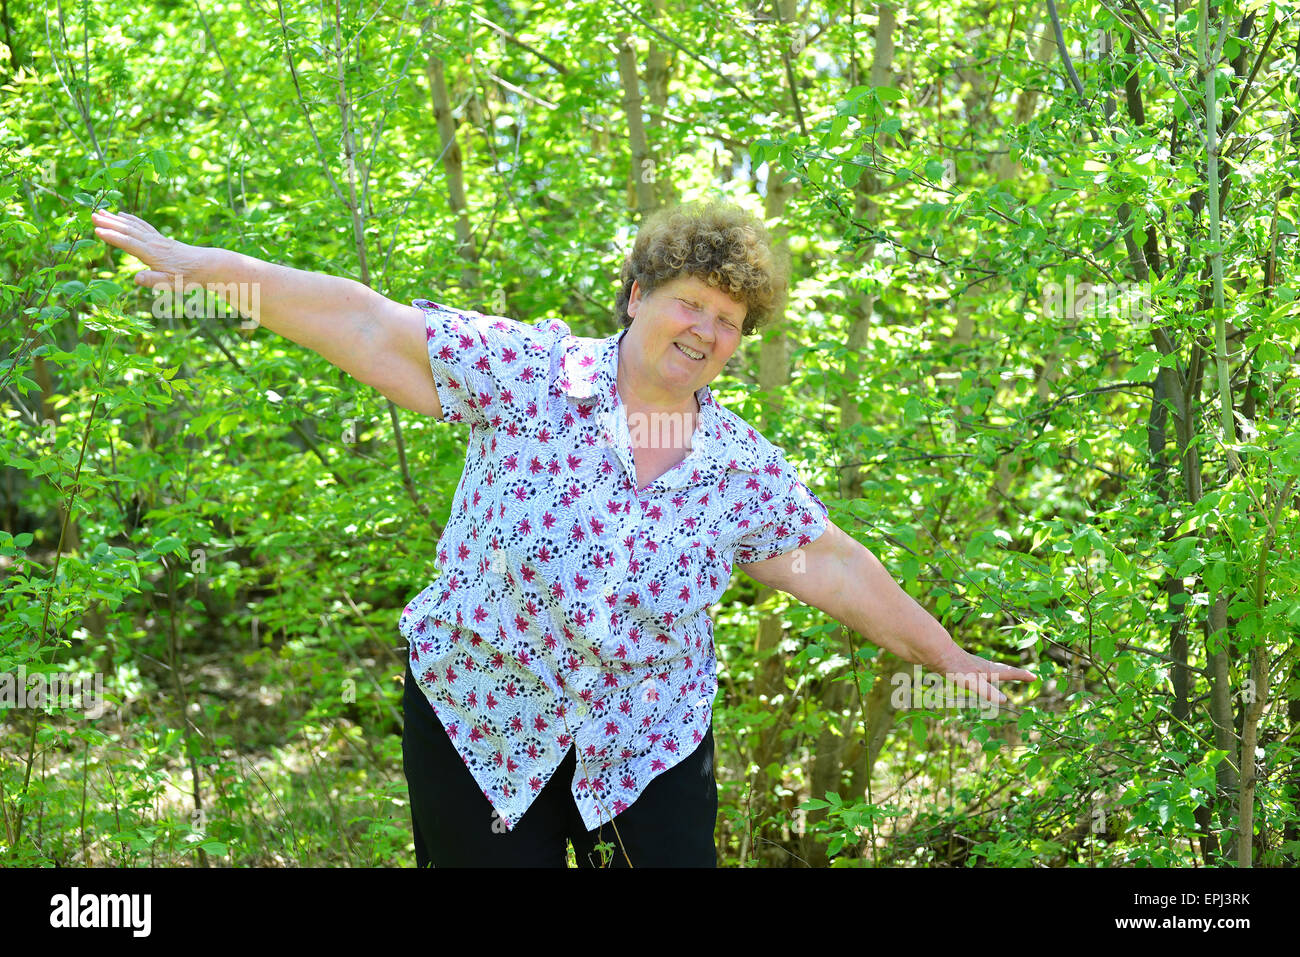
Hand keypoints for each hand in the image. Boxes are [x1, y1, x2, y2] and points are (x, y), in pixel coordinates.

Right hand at [91, 209, 208, 288]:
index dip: (113, 237)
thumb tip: (135, 279)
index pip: (130, 244)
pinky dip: (131, 219)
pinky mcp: (161, 239)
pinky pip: (143, 225)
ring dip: (116, 219)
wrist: (209, 266)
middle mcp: (154, 244)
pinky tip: (123, 215)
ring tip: (101, 212)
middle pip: (129, 231)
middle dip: (110, 223)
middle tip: (92, 215)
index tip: (97, 230)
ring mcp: (158, 239)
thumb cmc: (191, 277)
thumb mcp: (173, 284)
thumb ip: (154, 281)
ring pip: (134, 226)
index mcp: (154, 255)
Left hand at [928, 646, 1036, 706]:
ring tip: (1001, 673)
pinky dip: (981, 671)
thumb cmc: (954, 667)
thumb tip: (1004, 701)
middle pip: (1001, 669)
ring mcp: (971, 664)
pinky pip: (975, 669)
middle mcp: (981, 666)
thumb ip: (987, 691)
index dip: (1021, 676)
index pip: (1009, 674)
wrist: (934, 651)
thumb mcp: (972, 682)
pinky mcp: (959, 665)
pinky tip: (973, 672)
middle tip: (1025, 675)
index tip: (1035, 677)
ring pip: (988, 668)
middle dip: (1013, 673)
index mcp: (987, 670)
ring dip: (998, 671)